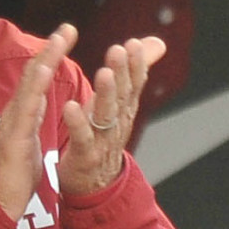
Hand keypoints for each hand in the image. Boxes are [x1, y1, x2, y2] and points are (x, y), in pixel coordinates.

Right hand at [0, 24, 76, 220]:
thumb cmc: (12, 178)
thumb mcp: (29, 143)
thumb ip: (32, 121)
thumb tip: (37, 105)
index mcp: (23, 116)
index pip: (38, 80)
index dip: (51, 56)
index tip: (66, 35)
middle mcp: (15, 115)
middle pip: (32, 76)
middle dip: (50, 50)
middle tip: (67, 28)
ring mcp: (11, 127)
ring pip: (27, 88)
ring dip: (43, 62)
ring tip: (58, 41)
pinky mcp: (12, 142)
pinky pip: (24, 112)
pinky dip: (33, 90)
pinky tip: (42, 73)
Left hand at [55, 35, 165, 195]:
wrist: (97, 185)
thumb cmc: (104, 138)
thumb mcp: (121, 104)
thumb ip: (134, 72)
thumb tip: (156, 44)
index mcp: (124, 110)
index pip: (134, 84)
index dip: (135, 65)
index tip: (132, 44)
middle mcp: (118, 124)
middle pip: (122, 96)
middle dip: (122, 72)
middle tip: (119, 50)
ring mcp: (103, 141)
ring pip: (107, 115)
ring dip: (106, 94)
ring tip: (104, 73)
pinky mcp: (85, 156)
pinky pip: (83, 138)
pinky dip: (78, 123)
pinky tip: (71, 107)